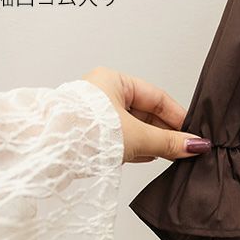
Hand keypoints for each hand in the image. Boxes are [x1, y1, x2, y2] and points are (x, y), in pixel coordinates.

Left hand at [83, 67, 209, 163]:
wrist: (43, 154)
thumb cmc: (82, 133)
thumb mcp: (136, 137)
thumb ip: (168, 142)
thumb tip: (195, 146)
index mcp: (113, 81)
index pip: (156, 96)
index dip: (176, 115)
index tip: (191, 131)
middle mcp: (102, 94)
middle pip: (144, 112)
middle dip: (163, 131)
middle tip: (183, 147)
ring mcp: (92, 116)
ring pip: (130, 127)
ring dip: (150, 142)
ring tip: (168, 155)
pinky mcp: (85, 136)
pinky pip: (117, 139)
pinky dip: (133, 148)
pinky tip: (147, 158)